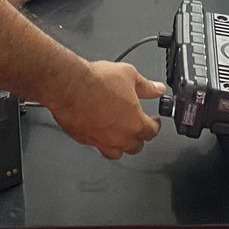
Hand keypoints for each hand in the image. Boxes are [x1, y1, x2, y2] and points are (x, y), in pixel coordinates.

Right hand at [47, 61, 164, 159]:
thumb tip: (158, 89)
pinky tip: (99, 129)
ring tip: (120, 134)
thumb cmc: (97, 81)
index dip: (155, 126)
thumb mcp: (129, 75)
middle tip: (138, 127)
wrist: (70, 86)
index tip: (154, 121)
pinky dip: (100, 140)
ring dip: (121, 145)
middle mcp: (120, 137)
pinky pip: (96, 145)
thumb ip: (146, 86)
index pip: (152, 132)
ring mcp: (101, 141)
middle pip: (136, 146)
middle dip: (139, 137)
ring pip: (116, 152)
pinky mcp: (84, 139)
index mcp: (135, 123)